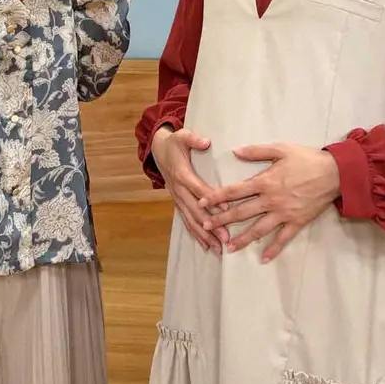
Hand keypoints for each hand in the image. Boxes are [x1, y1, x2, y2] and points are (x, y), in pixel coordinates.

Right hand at [151, 127, 228, 254]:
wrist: (158, 150)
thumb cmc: (174, 143)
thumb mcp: (182, 136)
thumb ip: (194, 139)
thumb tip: (206, 142)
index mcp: (182, 174)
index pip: (198, 189)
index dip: (211, 199)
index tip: (226, 208)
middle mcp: (179, 190)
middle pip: (195, 210)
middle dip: (210, 225)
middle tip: (225, 237)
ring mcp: (177, 198)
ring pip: (190, 220)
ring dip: (204, 234)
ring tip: (217, 247)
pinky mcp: (178, 202)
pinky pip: (186, 220)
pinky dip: (195, 233)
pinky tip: (206, 245)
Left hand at [199, 143, 340, 262]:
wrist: (334, 173)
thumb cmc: (307, 158)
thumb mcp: (280, 149)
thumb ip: (256, 151)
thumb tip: (235, 152)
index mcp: (265, 181)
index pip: (235, 191)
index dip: (217, 197)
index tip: (202, 202)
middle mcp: (271, 200)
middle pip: (242, 212)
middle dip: (222, 220)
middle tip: (206, 226)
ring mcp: (284, 214)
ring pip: (259, 229)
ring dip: (242, 239)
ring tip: (228, 248)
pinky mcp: (297, 222)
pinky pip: (283, 239)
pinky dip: (273, 250)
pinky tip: (263, 259)